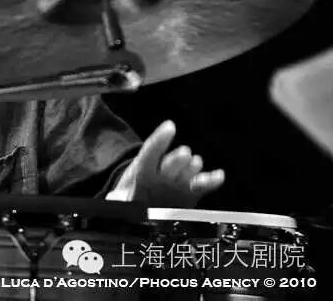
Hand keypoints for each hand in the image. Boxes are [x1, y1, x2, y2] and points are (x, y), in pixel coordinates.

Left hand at [106, 120, 224, 206]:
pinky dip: (211, 181)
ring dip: (191, 167)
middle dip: (176, 160)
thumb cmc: (131, 197)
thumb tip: (113, 200)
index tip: (170, 127)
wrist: (144, 205)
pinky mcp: (191, 192)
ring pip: (187, 171)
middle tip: (183, 154)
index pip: (150, 153)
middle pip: (170, 164)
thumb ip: (117, 201)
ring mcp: (178, 181)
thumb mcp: (118, 200)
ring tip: (195, 162)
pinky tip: (219, 176)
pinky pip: (203, 186)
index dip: (159, 141)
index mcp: (143, 172)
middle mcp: (163, 173)